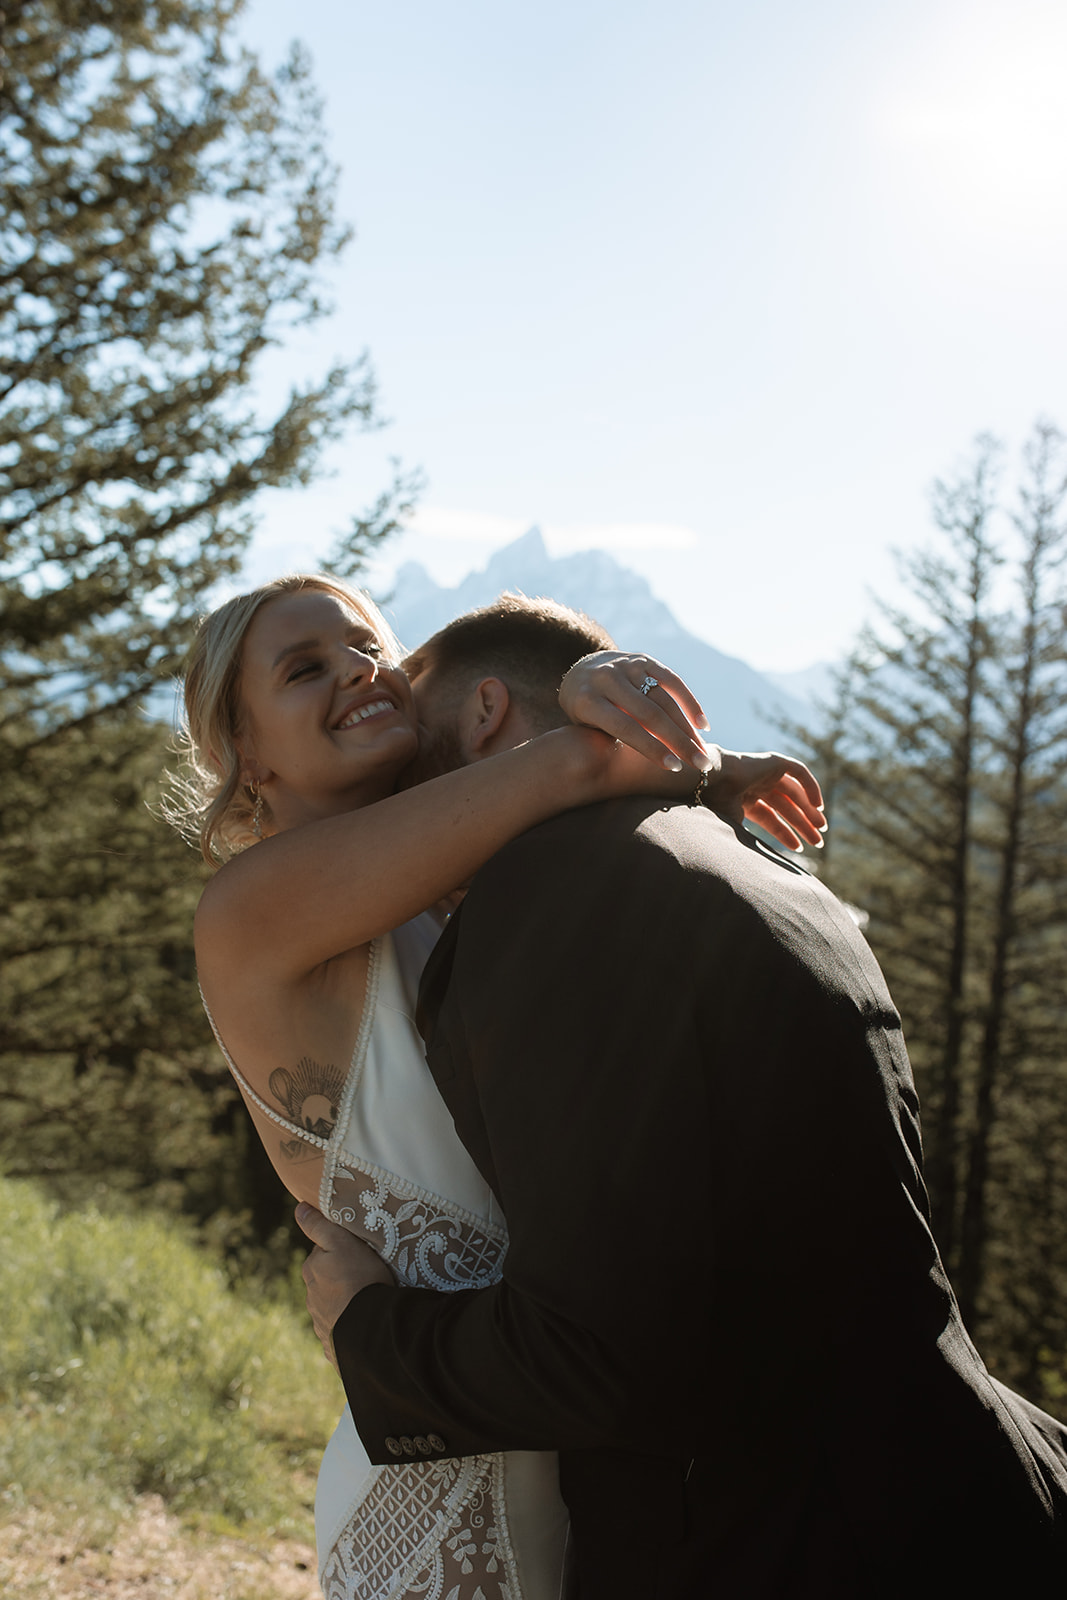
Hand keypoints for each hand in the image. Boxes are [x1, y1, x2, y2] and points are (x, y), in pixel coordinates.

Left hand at [296, 1202, 394, 1365]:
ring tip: (367, 1301)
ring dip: (344, 1302)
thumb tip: (299, 1208)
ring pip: (332, 1306)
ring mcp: (321, 1323)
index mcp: (311, 1271)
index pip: (322, 1255)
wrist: (370, 1327)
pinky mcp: (333, 1345)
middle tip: (365, 1276)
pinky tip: (364, 1323)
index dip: (341, 1251)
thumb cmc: (359, 1278)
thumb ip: (319, 1226)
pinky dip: (349, 1325)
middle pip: (325, 1281)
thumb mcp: (342, 1242)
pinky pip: (341, 1330)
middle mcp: (310, 1298)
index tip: (358, 1254)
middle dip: (340, 1278)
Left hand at [559, 651, 711, 774]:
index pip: (626, 727)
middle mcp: (607, 679)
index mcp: (588, 701)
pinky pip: (672, 681)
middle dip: (678, 741)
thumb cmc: (584, 713)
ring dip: (687, 728)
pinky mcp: (643, 659)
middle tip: (700, 764)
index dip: (652, 748)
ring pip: (665, 699)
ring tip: (702, 752)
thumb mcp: (587, 728)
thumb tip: (656, 760)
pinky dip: (689, 702)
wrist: (581, 673)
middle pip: (651, 714)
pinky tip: (702, 725)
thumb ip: (615, 738)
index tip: (674, 768)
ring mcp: (626, 666)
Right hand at [703, 750, 825, 851]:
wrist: (711, 782)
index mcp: (744, 801)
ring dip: (808, 810)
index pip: (770, 819)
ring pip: (794, 793)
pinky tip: (819, 805)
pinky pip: (798, 772)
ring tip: (821, 828)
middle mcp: (755, 786)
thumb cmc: (716, 807)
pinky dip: (811, 786)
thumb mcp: (733, 830)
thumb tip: (758, 867)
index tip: (799, 849)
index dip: (785, 834)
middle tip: (818, 842)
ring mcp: (764, 773)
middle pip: (785, 807)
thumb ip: (748, 842)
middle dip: (802, 824)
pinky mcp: (773, 762)